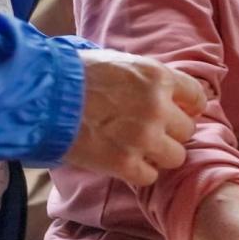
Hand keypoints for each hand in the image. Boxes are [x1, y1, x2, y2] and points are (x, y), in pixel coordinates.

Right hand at [62, 49, 206, 186]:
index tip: (179, 114)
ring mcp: (143, 137)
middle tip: (151, 133)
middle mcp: (157, 107)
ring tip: (140, 150)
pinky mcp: (124, 163)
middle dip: (171, 133)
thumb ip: (147, 79)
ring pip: (175, 157)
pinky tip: (124, 164)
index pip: (197, 98)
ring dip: (159, 156)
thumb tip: (165, 91)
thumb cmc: (75, 74)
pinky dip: (138, 173)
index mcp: (158, 77)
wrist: (41, 96)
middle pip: (187, 131)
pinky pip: (150, 177)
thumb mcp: (120, 62)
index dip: (189, 108)